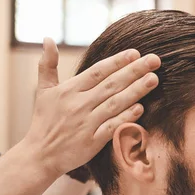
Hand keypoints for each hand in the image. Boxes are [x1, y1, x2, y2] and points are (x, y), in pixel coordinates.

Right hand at [23, 37, 159, 176]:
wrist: (40, 156)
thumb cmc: (44, 121)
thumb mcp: (43, 90)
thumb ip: (48, 64)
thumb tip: (48, 38)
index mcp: (68, 90)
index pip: (97, 71)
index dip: (117, 61)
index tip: (136, 53)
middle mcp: (78, 105)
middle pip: (111, 84)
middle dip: (134, 71)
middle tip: (155, 60)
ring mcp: (86, 124)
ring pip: (115, 103)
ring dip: (136, 91)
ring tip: (153, 79)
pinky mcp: (91, 142)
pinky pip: (111, 127)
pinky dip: (125, 117)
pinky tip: (141, 108)